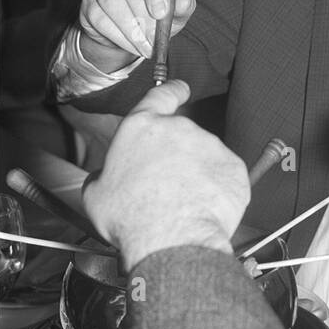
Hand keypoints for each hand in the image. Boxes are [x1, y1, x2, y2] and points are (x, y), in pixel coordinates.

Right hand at [78, 0, 194, 68]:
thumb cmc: (162, 8)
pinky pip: (97, 14)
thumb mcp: (178, 6)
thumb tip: (182, 1)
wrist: (135, 22)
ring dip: (129, 27)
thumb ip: (184, 3)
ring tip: (145, 45)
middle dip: (142, 13)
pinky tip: (132, 44)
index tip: (160, 13)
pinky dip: (116, 34)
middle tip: (154, 38)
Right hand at [83, 80, 249, 267]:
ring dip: (196, 175)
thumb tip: (108, 176)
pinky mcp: (233, 167)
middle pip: (181, 136)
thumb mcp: (96, 193)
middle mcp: (179, 129)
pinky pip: (224, 175)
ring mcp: (210, 146)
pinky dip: (216, 189)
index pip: (160, 96)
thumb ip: (105, 173)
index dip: (171, 91)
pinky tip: (201, 207)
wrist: (172, 238)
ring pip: (204, 157)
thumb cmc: (131, 217)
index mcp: (142, 128)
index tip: (178, 90)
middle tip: (163, 187)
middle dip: (176, 158)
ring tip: (181, 204)